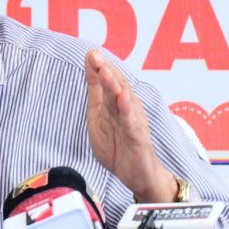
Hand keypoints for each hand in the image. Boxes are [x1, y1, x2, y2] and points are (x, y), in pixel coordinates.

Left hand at [84, 49, 175, 201]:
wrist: (135, 175)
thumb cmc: (118, 144)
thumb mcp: (99, 116)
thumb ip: (96, 92)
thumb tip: (90, 67)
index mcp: (114, 103)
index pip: (107, 81)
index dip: (98, 67)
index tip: (89, 53)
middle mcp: (126, 108)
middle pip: (117, 86)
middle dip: (106, 70)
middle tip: (96, 56)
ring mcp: (133, 121)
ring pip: (125, 100)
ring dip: (115, 84)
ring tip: (106, 71)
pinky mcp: (138, 137)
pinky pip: (132, 122)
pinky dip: (127, 109)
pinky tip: (122, 98)